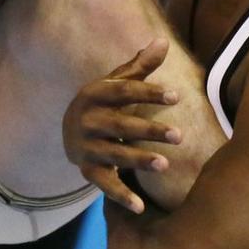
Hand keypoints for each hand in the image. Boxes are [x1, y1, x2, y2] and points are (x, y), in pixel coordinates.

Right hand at [63, 39, 181, 213]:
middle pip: (121, 125)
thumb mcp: (115, 83)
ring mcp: (86, 147)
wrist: (68, 130)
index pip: (124, 91)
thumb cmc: (103, 104)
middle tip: (180, 136)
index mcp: (95, 94)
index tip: (176, 96)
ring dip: (138, 160)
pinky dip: (121, 196)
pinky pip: (104, 184)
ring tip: (164, 165)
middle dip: (149, 131)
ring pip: (114, 154)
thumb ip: (139, 67)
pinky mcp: (87, 170)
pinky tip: (140, 207)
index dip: (149, 93)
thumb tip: (164, 41)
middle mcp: (87, 120)